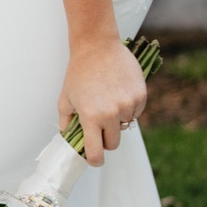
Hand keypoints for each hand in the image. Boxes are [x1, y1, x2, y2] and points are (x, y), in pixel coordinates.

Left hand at [58, 38, 145, 164]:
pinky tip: (119, 92)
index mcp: (91, 117)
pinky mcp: (140, 95)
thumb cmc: (79, 71)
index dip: (95, 160)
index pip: (96, 153)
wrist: (97, 46)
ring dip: (117, 119)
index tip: (95, 159)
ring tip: (108, 99)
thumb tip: (68, 139)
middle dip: (105, 139)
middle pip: (113, 144)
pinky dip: (129, 108)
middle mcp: (111, 113)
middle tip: (99, 125)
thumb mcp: (65, 98)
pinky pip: (136, 112)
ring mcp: (127, 104)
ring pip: (125, 126)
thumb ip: (66, 122)